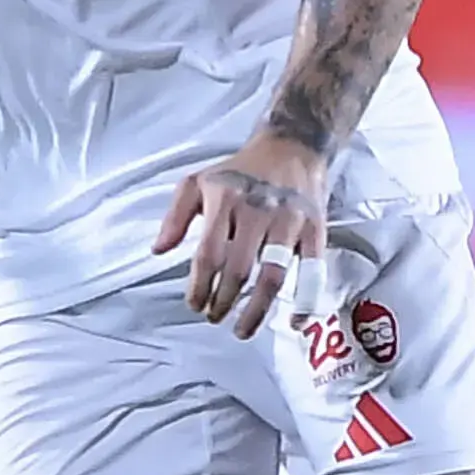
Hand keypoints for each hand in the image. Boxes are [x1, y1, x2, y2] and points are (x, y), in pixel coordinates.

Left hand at [157, 133, 326, 339]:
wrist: (292, 145)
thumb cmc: (241, 170)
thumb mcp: (198, 181)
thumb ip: (175, 216)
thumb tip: (159, 251)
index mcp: (225, 200)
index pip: (209, 254)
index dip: (199, 286)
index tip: (194, 304)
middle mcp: (257, 210)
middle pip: (238, 270)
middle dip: (223, 301)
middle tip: (214, 316)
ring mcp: (288, 220)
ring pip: (272, 276)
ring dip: (256, 310)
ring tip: (242, 328)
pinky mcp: (314, 228)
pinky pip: (311, 270)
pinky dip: (304, 300)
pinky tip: (293, 321)